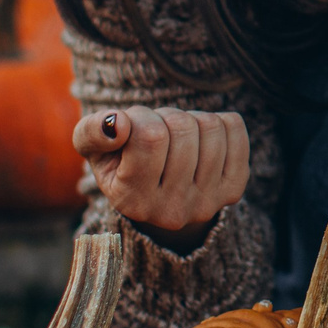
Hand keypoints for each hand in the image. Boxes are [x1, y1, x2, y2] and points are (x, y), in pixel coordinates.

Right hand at [75, 107, 250, 252]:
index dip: (140, 117)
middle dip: (167, 117)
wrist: (158, 193)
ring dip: (192, 119)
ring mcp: (207, 202)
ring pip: (210, 127)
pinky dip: (219, 121)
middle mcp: (171, 210)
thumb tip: (117, 123)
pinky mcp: (233, 189)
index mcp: (132, 200)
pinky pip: (234, 129)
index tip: (132, 127)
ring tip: (177, 137)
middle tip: (157, 132)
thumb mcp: (94, 148)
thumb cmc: (120, 162)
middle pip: (183, 128)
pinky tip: (202, 139)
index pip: (150, 136)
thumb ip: (92, 132)